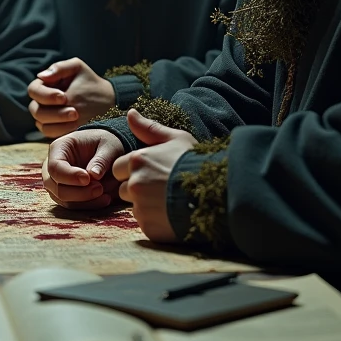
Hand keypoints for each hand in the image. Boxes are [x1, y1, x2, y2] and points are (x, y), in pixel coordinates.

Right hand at [27, 58, 116, 137]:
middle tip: (74, 112)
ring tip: (76, 118)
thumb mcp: (77, 69)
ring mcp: (46, 118)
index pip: (33, 90)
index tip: (64, 97)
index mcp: (44, 85)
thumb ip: (59, 68)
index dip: (46, 95)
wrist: (106, 101)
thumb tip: (41, 76)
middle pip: (35, 110)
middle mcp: (41, 102)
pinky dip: (62, 131)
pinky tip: (76, 125)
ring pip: (41, 124)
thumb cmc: (90, 83)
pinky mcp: (54, 130)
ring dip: (58, 122)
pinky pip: (50, 134)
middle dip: (55, 112)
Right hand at [41, 128, 125, 209]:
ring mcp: (55, 181)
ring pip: (63, 199)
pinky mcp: (64, 193)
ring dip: (85, 201)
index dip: (70, 176)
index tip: (88, 179)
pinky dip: (88, 205)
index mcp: (59, 148)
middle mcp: (51, 166)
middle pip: (55, 186)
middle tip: (100, 188)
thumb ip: (101, 160)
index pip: (55, 167)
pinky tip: (105, 199)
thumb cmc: (104, 143)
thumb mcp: (108, 146)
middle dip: (79, 192)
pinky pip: (72, 205)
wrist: (105, 149)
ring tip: (106, 195)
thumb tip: (94, 175)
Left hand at [113, 108, 197, 242]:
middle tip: (163, 188)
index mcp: (137, 160)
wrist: (221, 194)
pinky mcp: (149, 228)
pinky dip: (156, 222)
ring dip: (146, 206)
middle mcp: (134, 184)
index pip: (119, 168)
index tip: (154, 172)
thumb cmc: (198, 163)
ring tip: (170, 201)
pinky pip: (146, 224)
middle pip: (124, 189)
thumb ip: (149, 129)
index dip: (134, 170)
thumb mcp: (177, 139)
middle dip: (138, 189)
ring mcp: (141, 207)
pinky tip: (173, 215)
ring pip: (135, 207)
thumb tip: (130, 113)